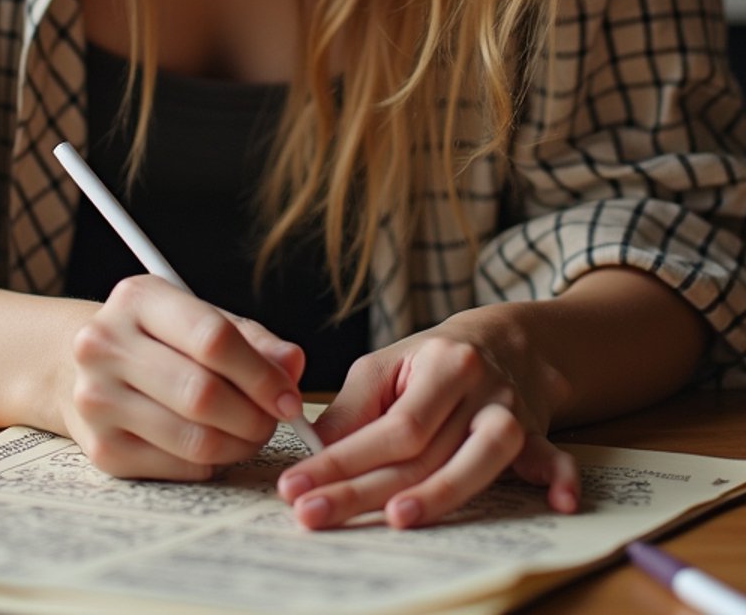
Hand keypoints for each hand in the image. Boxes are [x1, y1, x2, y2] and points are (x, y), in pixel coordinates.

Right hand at [63, 274, 305, 478]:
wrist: (78, 366)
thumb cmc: (156, 339)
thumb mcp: (199, 318)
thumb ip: (252, 339)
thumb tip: (292, 364)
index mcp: (138, 298)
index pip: (212, 337)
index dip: (261, 373)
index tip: (289, 396)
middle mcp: (106, 345)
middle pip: (203, 393)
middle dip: (255, 416)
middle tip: (274, 421)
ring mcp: (97, 399)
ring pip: (193, 439)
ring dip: (238, 444)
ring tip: (251, 434)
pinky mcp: (100, 449)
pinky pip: (177, 468)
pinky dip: (210, 463)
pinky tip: (214, 446)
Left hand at [277, 311, 578, 529]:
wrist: (507, 339)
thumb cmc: (433, 359)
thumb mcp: (385, 367)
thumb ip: (353, 409)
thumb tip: (314, 452)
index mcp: (440, 365)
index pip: (388, 426)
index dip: (341, 461)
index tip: (297, 488)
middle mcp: (478, 389)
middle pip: (422, 452)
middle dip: (363, 490)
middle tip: (313, 515)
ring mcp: (512, 413)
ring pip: (479, 460)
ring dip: (441, 493)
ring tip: (398, 518)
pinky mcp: (539, 435)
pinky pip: (556, 457)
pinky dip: (560, 478)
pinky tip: (560, 502)